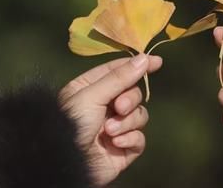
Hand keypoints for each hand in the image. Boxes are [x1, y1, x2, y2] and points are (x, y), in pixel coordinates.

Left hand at [59, 54, 161, 186]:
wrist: (66, 163)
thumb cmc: (72, 124)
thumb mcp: (92, 95)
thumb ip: (119, 77)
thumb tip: (144, 58)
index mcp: (91, 88)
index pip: (118, 70)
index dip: (138, 65)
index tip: (157, 61)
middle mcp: (104, 106)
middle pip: (134, 93)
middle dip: (129, 100)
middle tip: (118, 108)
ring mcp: (115, 127)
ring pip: (139, 115)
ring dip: (127, 122)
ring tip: (109, 131)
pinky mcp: (124, 148)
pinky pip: (140, 138)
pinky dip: (130, 138)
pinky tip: (116, 143)